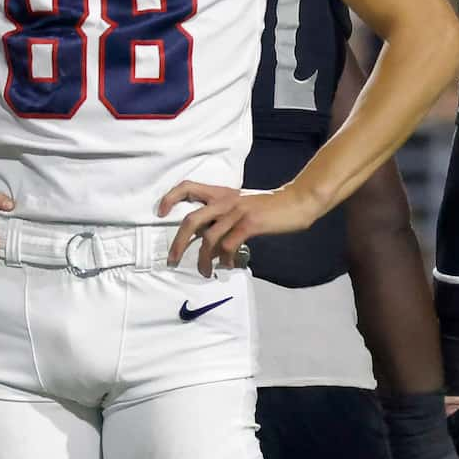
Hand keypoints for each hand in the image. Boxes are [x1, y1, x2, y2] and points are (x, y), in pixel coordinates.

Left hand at [158, 180, 326, 273]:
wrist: (298, 201)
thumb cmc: (270, 208)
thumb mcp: (242, 206)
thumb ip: (223, 219)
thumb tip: (206, 246)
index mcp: (221, 193)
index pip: (188, 187)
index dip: (170, 197)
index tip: (160, 212)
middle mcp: (225, 200)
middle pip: (191, 220)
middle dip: (178, 243)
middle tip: (173, 260)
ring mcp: (237, 212)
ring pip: (208, 238)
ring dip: (203, 259)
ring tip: (205, 272)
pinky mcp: (250, 224)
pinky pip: (228, 245)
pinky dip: (223, 259)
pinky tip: (226, 265)